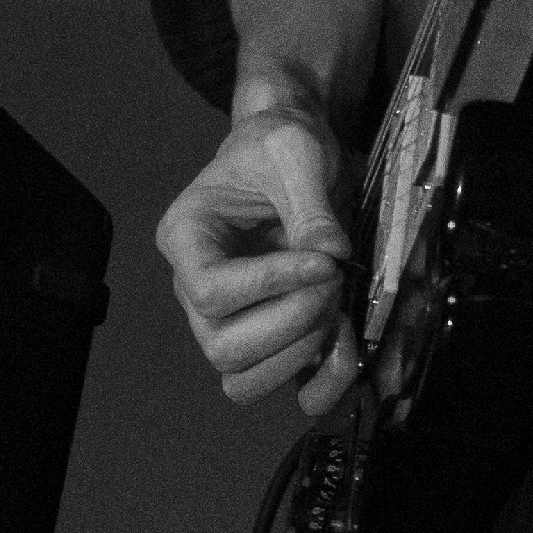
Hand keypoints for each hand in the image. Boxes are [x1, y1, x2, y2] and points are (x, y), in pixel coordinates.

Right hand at [155, 99, 361, 417]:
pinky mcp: (268, 338)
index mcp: (186, 238)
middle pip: (223, 347)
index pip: (212, 291)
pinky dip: (318, 382)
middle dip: (289, 321)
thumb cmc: (277, 144)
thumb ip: (309, 205)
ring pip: (242, 381)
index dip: (270, 285)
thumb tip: (330, 258)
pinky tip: (345, 344)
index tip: (323, 263)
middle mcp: (196, 290)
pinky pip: (280, 388)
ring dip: (298, 354)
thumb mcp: (294, 151)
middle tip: (331, 281)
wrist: (291, 154)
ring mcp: (229, 320)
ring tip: (333, 306)